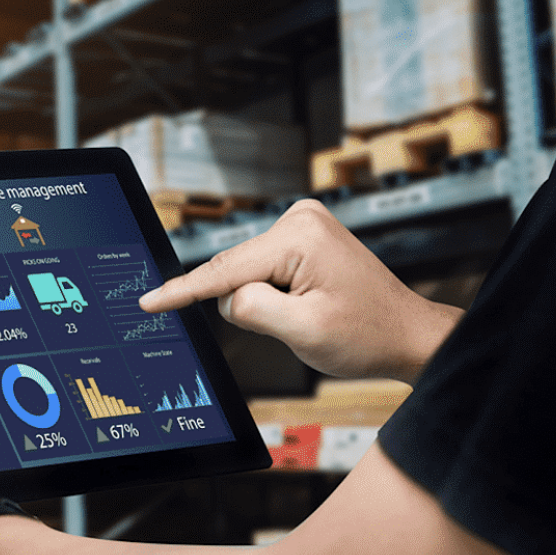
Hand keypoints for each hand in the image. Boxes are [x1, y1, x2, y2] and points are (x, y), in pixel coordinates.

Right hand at [139, 199, 461, 382]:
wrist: (408, 335)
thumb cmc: (367, 335)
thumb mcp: (303, 331)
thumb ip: (250, 310)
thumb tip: (226, 298)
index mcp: (299, 236)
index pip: (225, 270)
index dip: (182, 291)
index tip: (148, 303)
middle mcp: (299, 219)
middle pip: (236, 271)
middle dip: (250, 304)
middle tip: (296, 324)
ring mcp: (302, 225)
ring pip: (247, 274)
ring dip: (265, 302)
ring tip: (311, 313)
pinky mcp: (303, 238)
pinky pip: (262, 271)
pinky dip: (272, 295)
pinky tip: (307, 304)